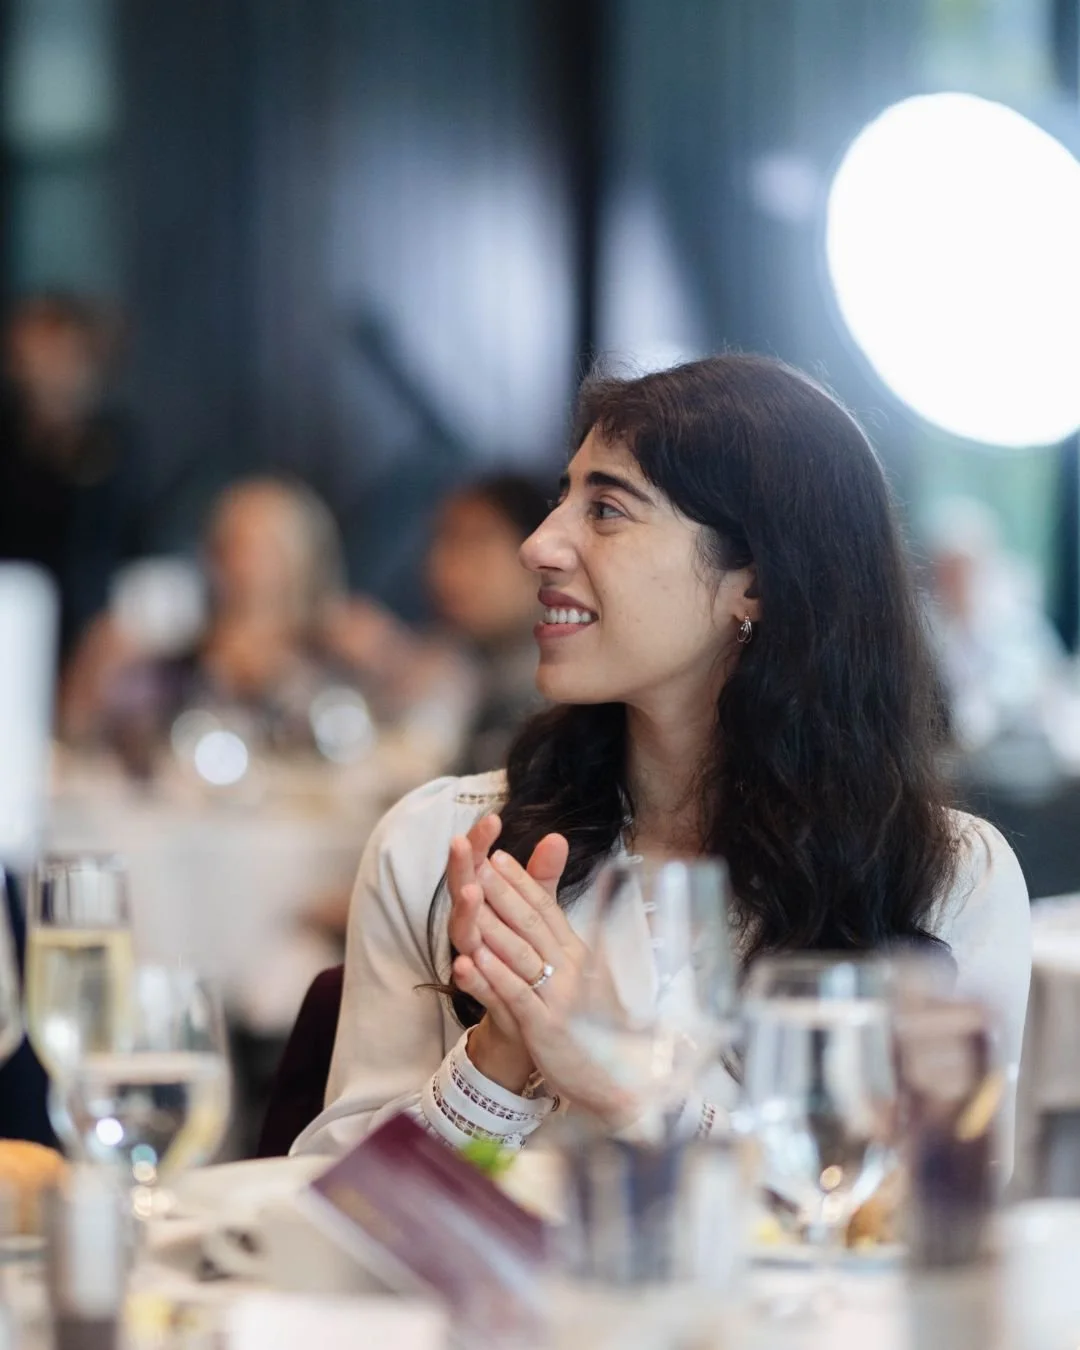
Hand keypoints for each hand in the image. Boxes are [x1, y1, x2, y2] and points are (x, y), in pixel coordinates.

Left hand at [453, 849, 635, 1125]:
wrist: (611, 1085)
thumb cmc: (588, 1028)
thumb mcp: (576, 979)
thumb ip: (559, 940)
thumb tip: (553, 909)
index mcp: (578, 955)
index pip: (547, 909)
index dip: (521, 882)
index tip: (497, 856)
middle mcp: (572, 970)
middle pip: (531, 922)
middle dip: (500, 890)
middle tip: (473, 861)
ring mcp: (560, 998)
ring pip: (520, 953)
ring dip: (492, 923)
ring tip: (466, 896)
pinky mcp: (545, 1028)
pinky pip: (516, 995)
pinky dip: (492, 976)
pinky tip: (469, 960)